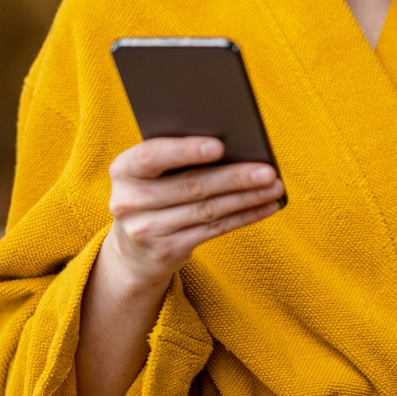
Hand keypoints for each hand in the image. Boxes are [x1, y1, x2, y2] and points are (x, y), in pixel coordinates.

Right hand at [99, 136, 284, 292]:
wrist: (134, 249)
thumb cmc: (153, 192)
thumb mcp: (150, 174)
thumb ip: (176, 156)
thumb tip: (234, 143)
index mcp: (122, 170)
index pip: (151, 157)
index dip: (185, 151)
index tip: (219, 146)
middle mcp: (128, 202)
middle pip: (190, 186)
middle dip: (234, 177)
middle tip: (267, 170)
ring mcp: (146, 231)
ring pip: (207, 210)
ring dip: (246, 198)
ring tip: (274, 186)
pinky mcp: (167, 251)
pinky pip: (213, 230)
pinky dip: (244, 216)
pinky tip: (266, 205)